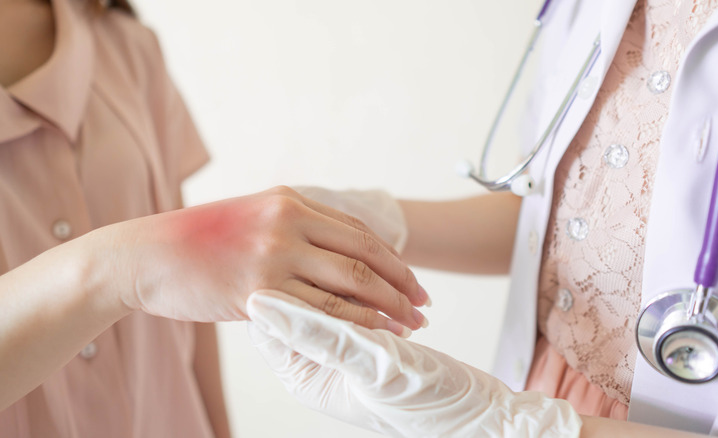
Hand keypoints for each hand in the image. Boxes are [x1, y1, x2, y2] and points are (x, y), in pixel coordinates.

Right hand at [89, 186, 427, 333]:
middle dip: (402, 283)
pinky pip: (321, 309)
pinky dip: (356, 324)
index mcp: (289, 200)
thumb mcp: (249, 219)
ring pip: (351, 281)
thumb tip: (325, 257)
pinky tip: (375, 335)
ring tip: (410, 326)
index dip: (392, 259)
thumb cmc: (195, 243)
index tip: (413, 282)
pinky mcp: (259, 288)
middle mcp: (288, 220)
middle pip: (365, 254)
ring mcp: (274, 253)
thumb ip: (289, 231)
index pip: (358, 230)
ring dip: (387, 306)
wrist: (144, 256)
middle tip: (425, 306)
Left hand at [247, 290, 581, 437]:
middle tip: (368, 278)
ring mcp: (340, 342)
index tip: (318, 266)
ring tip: (398, 291)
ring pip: (331, 288)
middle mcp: (314, 357)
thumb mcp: (369, 368)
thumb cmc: (425, 403)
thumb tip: (260, 304)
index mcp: (300, 371)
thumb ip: (317, 333)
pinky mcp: (368, 331)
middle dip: (334, 279)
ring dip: (363, 279)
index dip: (290, 284)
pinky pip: (358, 292)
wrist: (477, 413)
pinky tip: (404, 287)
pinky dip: (380, 283)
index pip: (270, 316)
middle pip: (298, 296)